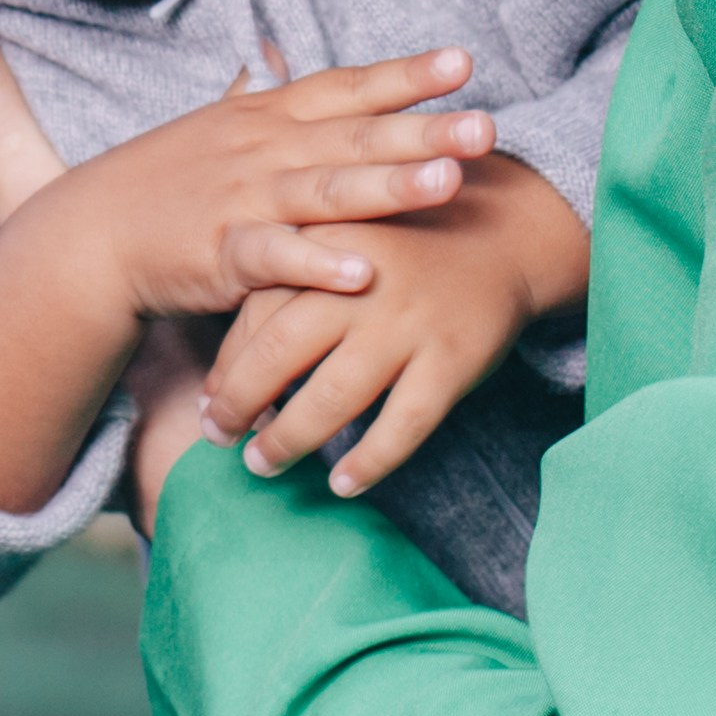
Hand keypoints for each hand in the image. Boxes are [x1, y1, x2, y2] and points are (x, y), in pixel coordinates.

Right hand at [0, 0, 497, 513]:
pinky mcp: (222, 254)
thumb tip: (275, 55)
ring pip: (326, 190)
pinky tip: (364, 272)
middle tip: (487, 125)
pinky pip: (276, 259)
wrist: (91, 234)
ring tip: (449, 184)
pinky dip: (318, 264)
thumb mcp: (218, 128)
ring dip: (389, 186)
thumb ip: (259, 97)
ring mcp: (245, 200)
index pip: (346, 88)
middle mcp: (265, 150)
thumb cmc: (164, 182)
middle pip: (355, 135)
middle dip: (424, 129)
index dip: (404, 76)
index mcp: (270, 117)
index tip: (463, 61)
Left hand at [201, 156, 588, 494]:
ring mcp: (409, 323)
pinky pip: (404, 423)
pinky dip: (370, 460)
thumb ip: (286, 284)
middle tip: (220, 439)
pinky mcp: (454, 358)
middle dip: (241, 404)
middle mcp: (362, 283)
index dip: (227, 365)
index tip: (210, 402)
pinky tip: (343, 483)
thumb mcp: (341, 239)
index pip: (257, 313)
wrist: (504, 232)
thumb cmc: (402, 247)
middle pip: (281, 353)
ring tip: (264, 465)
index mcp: (327, 246)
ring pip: (334, 395)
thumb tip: (223, 373)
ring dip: (289, 438)